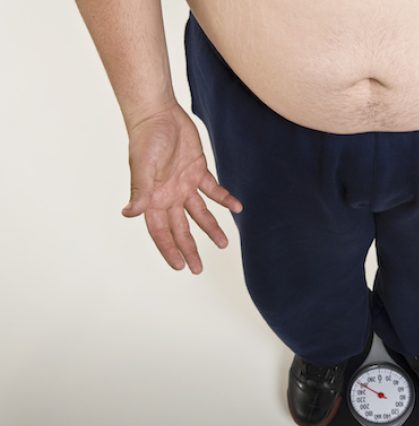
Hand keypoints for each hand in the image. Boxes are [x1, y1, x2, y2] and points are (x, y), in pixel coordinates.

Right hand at [121, 101, 242, 272]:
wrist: (159, 112)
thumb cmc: (147, 138)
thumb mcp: (142, 166)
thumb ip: (139, 190)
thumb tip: (129, 213)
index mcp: (152, 198)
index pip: (160, 231)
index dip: (169, 249)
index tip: (179, 266)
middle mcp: (168, 196)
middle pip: (180, 229)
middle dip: (189, 248)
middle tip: (198, 269)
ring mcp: (183, 184)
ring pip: (199, 213)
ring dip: (211, 228)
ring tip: (224, 244)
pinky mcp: (197, 170)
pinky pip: (213, 189)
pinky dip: (224, 199)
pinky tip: (237, 208)